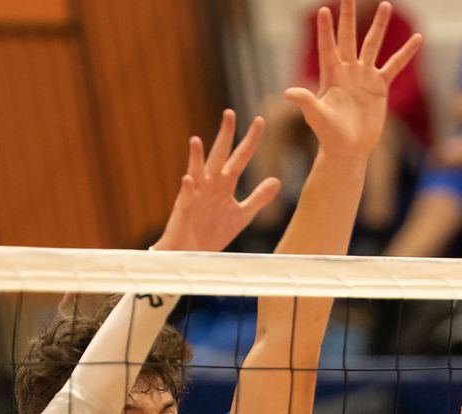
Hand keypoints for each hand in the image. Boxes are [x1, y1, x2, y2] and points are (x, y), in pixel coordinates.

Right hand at [154, 110, 281, 252]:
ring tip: (196, 140)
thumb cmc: (213, 231)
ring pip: (196, 172)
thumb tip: (277, 180)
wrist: (192, 252)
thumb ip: (259, 198)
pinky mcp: (185, 209)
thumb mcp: (242, 214)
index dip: (250, 141)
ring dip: (196, 158)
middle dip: (224, 136)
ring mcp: (196, 195)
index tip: (260, 121)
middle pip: (219, 156)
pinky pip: (186, 197)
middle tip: (229, 112)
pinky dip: (187, 188)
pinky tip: (187, 179)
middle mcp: (210, 184)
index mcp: (225, 184)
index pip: (241, 158)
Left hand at [285, 0, 421, 158]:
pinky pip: (394, 66)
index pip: (327, 46)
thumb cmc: (329, 133)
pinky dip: (405, 53)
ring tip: (385, 4)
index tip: (324, 10)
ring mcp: (364, 76)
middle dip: (349, 15)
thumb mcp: (317, 116)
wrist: (349, 148)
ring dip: (379, 25)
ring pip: (372, 45)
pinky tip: (417, 39)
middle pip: (348, 36)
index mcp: (330, 74)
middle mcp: (347, 69)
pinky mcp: (379, 86)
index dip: (326, 30)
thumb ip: (306, 101)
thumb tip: (289, 92)